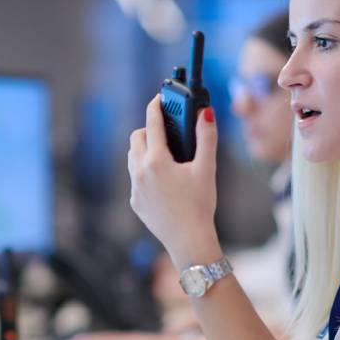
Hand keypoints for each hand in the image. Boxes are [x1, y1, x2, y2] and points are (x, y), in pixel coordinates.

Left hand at [126, 94, 219, 266]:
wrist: (189, 241)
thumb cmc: (200, 205)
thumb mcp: (207, 169)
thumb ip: (206, 138)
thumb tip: (206, 113)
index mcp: (156, 161)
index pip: (152, 123)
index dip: (156, 106)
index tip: (159, 98)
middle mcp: (140, 172)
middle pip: (136, 138)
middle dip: (148, 129)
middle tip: (166, 130)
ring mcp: (135, 188)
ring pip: (132, 157)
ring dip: (144, 149)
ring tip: (164, 152)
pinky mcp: (135, 202)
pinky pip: (135, 178)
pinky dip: (145, 171)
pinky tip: (162, 179)